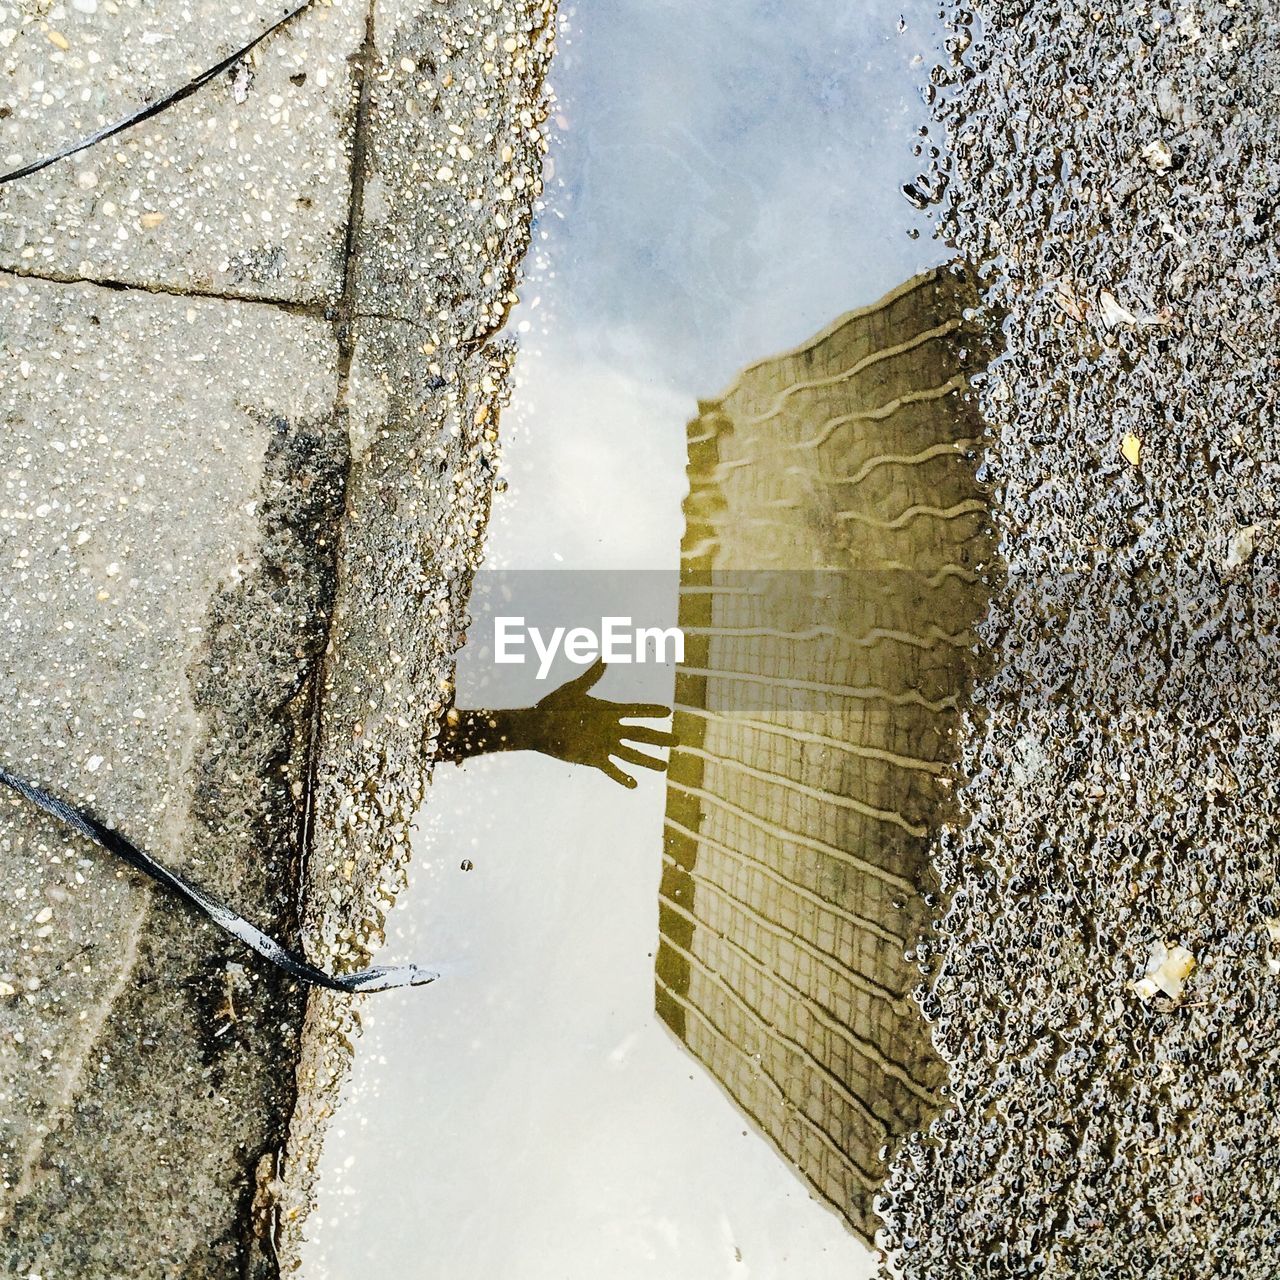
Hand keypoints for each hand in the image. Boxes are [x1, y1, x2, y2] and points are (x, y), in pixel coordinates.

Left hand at [527, 658, 674, 788]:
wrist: (538, 727)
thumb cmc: (554, 706)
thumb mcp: (574, 689)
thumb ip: (591, 676)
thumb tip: (604, 657)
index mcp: (608, 712)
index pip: (635, 711)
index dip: (650, 711)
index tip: (668, 710)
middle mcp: (610, 730)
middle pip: (640, 734)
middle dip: (659, 737)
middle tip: (678, 740)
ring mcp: (603, 745)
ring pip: (631, 754)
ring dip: (647, 760)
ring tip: (664, 766)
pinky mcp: (593, 759)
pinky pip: (611, 769)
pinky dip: (622, 777)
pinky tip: (634, 784)